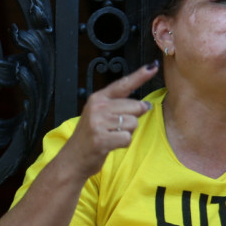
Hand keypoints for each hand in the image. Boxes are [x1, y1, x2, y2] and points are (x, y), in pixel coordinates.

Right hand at [60, 63, 158, 177]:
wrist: (72, 159)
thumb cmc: (89, 137)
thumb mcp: (99, 116)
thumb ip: (120, 107)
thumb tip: (145, 105)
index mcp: (97, 98)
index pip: (123, 84)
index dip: (140, 75)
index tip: (153, 67)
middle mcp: (98, 108)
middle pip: (135, 106)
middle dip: (132, 119)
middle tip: (115, 128)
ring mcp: (98, 123)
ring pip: (133, 123)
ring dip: (126, 133)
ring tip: (111, 136)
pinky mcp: (101, 139)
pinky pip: (127, 138)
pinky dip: (122, 143)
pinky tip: (110, 145)